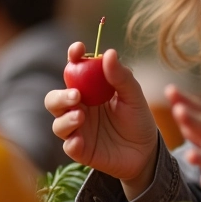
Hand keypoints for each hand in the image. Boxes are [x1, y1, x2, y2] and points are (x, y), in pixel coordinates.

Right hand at [45, 42, 158, 198]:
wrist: (146, 152)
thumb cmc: (138, 119)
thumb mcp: (134, 96)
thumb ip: (121, 77)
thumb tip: (109, 53)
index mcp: (89, 90)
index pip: (74, 70)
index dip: (73, 57)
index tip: (78, 49)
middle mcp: (78, 108)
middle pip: (54, 99)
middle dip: (60, 96)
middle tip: (77, 95)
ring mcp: (77, 130)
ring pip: (57, 123)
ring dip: (65, 119)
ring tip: (81, 117)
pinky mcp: (80, 150)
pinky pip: (69, 146)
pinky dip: (72, 142)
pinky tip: (79, 141)